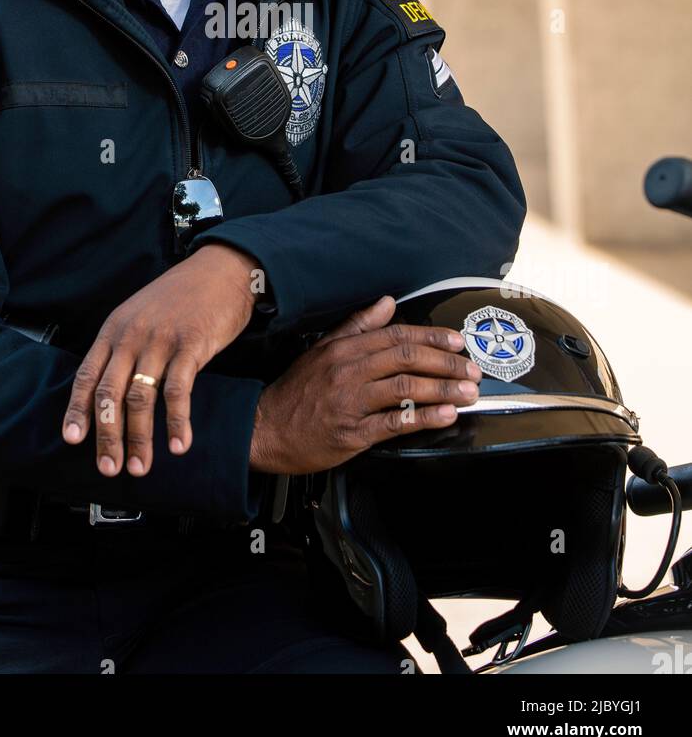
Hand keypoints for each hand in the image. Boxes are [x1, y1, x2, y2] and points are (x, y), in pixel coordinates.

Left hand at [62, 243, 257, 477]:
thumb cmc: (182, 296)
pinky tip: (179, 444)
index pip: (87, 375)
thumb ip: (124, 346)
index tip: (72, 439)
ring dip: (139, 438)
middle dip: (106, 436)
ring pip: (141, 398)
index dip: (78, 410)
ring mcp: (160, 340)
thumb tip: (112, 390)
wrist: (221, 270)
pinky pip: (178, 392)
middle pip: (109, 393)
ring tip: (140, 466)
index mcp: (114, 329)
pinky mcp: (191, 345)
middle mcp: (132, 335)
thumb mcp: (140, 314)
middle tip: (108, 467)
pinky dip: (177, 423)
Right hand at [249, 295, 481, 474]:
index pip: (396, 335)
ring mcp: (351, 402)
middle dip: (446, 362)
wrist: (264, 428)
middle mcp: (349, 371)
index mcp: (344, 349)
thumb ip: (357, 326)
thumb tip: (386, 303)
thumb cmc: (297, 391)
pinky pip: (395, 422)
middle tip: (471, 369)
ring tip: (468, 391)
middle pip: (406, 358)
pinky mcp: (352, 433)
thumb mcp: (322, 349)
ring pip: (405, 387)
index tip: (457, 342)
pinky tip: (445, 415)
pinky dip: (424, 417)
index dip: (431, 337)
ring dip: (443, 388)